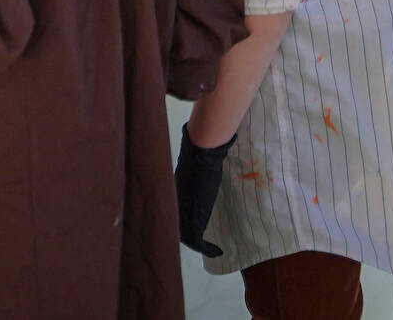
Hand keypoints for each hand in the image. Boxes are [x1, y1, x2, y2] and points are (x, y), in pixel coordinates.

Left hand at [175, 124, 233, 256]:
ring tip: (210, 250)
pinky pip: (196, 240)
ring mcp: (182, 209)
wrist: (202, 151)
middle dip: (188, 237)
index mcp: (175, 190)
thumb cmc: (202, 151)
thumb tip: (221, 141)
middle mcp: (174, 201)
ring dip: (197, 245)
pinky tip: (217, 251)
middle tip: (203, 245)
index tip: (192, 229)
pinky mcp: (194, 215)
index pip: (171, 212)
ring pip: (184, 235)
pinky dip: (206, 249)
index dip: (179, 222)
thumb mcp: (199, 162)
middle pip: (175, 226)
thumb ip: (203, 161)